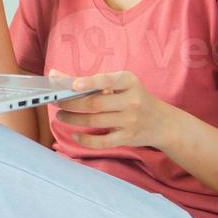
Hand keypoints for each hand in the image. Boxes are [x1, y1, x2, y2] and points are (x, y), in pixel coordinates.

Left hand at [47, 69, 175, 149]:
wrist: (162, 122)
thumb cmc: (134, 98)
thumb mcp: (122, 85)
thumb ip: (92, 82)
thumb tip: (56, 76)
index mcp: (129, 82)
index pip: (107, 81)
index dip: (89, 83)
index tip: (73, 85)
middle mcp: (132, 101)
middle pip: (94, 103)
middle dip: (71, 103)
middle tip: (56, 101)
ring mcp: (130, 121)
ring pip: (94, 121)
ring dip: (72, 119)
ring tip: (61, 115)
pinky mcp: (127, 138)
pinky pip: (102, 141)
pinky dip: (85, 139)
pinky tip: (75, 135)